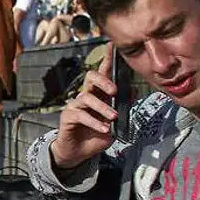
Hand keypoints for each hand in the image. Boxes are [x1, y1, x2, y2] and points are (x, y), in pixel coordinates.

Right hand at [50, 48, 118, 168]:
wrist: (78, 153)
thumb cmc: (96, 135)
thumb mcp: (114, 123)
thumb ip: (121, 109)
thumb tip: (131, 95)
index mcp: (98, 95)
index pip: (103, 73)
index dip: (107, 59)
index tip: (112, 46)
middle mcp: (85, 96)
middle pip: (91, 77)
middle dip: (104, 81)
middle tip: (114, 91)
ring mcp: (75, 105)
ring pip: (87, 97)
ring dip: (103, 108)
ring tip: (113, 118)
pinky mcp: (68, 116)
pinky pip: (81, 115)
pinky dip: (95, 122)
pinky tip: (104, 129)